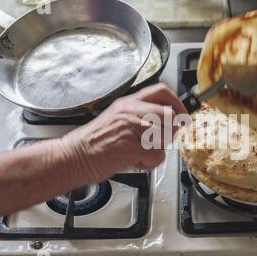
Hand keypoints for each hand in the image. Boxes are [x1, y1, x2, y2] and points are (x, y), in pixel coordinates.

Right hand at [61, 83, 186, 182]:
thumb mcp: (117, 118)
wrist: (74, 157)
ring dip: (159, 149)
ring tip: (143, 152)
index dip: (178, 103)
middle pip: (170, 115)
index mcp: (128, 103)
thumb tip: (167, 120)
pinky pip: (157, 155)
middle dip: (171, 132)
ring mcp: (131, 127)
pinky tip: (137, 162)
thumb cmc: (94, 142)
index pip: (162, 91)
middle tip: (160, 142)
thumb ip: (140, 115)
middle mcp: (131, 111)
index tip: (183, 115)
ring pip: (166, 136)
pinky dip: (150, 164)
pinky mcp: (131, 146)